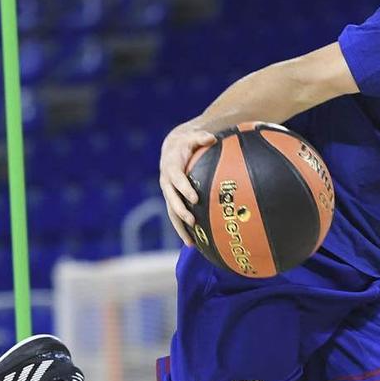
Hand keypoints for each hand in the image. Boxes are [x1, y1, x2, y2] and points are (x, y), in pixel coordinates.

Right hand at [158, 123, 216, 245]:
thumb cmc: (186, 143)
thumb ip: (201, 137)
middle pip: (172, 200)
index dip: (184, 188)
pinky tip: (193, 243)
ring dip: (180, 227)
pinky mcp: (171, 201)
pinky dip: (182, 230)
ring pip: (172, 213)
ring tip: (190, 242)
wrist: (171, 150)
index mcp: (171, 168)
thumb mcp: (192, 137)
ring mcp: (168, 193)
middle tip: (193, 221)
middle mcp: (167, 183)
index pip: (177, 179)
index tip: (195, 197)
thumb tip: (212, 138)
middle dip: (181, 211)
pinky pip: (175, 217)